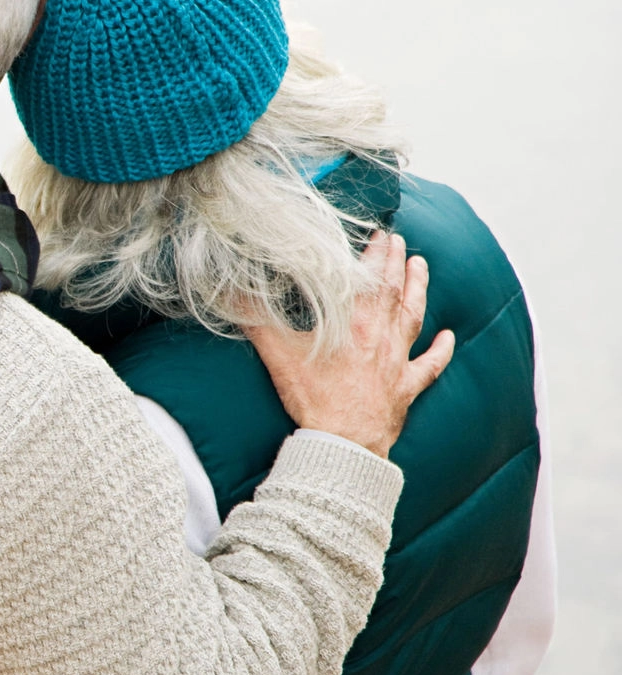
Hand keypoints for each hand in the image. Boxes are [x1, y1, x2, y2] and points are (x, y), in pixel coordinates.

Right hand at [245, 230, 454, 457]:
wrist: (343, 442)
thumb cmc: (313, 397)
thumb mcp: (278, 354)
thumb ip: (254, 319)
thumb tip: (226, 294)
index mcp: (355, 324)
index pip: (370, 279)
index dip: (375, 254)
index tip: (378, 232)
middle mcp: (382, 337)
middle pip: (395, 291)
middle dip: (397, 262)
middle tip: (399, 240)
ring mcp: (397, 362)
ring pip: (414, 317)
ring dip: (419, 290)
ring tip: (421, 266)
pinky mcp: (405, 388)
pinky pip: (429, 366)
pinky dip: (441, 350)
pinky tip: (449, 337)